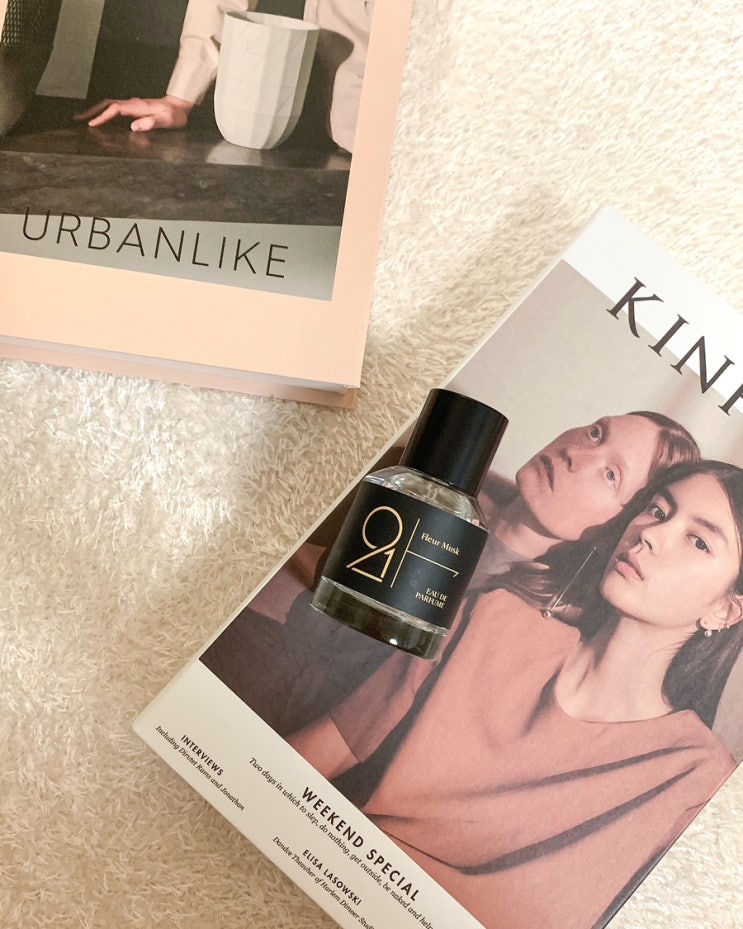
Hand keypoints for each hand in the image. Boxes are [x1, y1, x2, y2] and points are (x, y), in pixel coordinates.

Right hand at [74, 95, 193, 131]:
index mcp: (137, 107)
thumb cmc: (174, 115)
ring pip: (109, 105)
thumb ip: (152, 123)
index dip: (102, 116)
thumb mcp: (166, 121)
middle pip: (106, 104)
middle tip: (77, 118)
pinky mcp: (133, 108)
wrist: (179, 106)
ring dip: (96, 110)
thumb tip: (133, 126)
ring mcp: (132, 105)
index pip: (115, 110)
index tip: (92, 124)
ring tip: (83, 118)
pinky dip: (104, 112)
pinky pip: (115, 108)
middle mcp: (132, 104)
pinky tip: (101, 118)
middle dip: (92, 111)